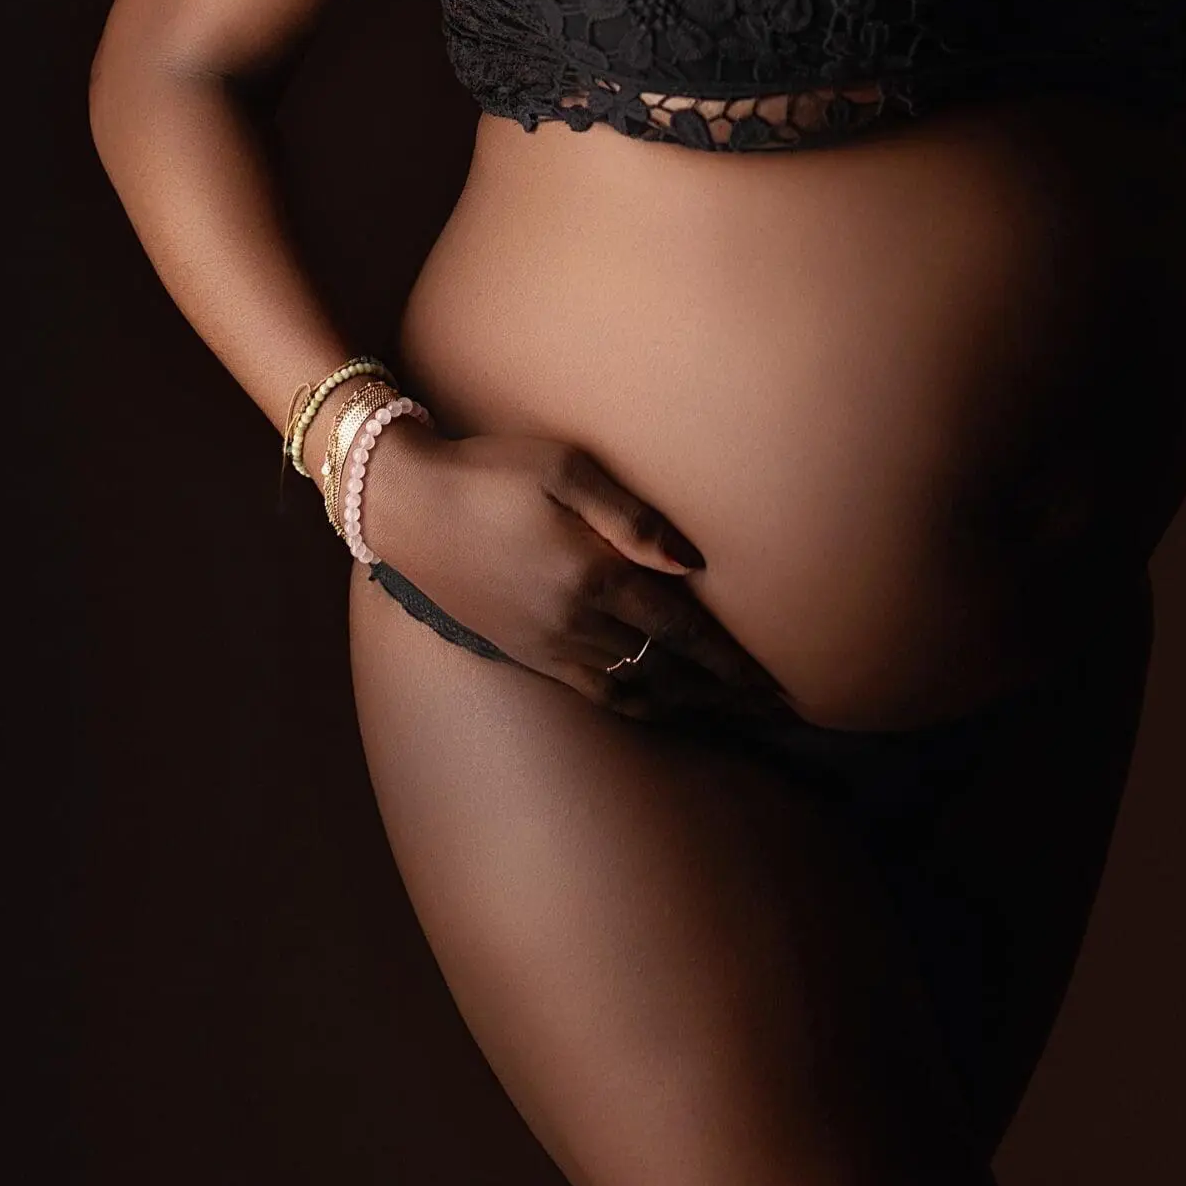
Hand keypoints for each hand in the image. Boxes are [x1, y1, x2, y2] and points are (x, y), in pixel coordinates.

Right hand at [363, 421, 791, 726]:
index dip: (734, 663)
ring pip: (636, 693)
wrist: (407, 505)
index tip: (779, 685)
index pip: (684, 632)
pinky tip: (662, 705)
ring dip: (689, 708)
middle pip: (669, 673)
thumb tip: (694, 563)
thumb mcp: (565, 470)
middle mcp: (575, 624)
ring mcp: (548, 646)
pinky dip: (640, 707)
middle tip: (777, 711)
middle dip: (726, 695)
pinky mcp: (525, 653)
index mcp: (594, 576)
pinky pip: (596, 694)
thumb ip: (632, 518)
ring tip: (734, 715)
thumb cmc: (492, 471)